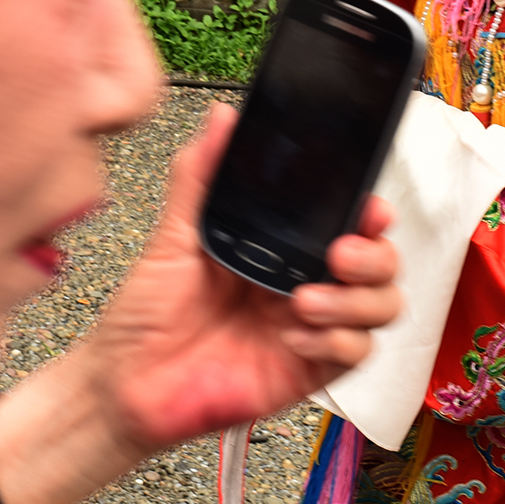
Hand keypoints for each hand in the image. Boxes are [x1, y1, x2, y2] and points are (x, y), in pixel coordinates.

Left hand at [78, 103, 398, 452]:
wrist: (124, 383)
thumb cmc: (146, 313)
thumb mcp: (172, 236)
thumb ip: (199, 176)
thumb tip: (220, 119)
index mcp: (279, 247)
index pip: (347, 222)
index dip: (370, 213)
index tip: (368, 206)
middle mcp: (303, 284)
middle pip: (380, 264)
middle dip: (375, 255)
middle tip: (339, 254)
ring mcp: (310, 328)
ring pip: (380, 308)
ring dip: (357, 301)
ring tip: (305, 301)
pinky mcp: (307, 370)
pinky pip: (353, 355)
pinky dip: (335, 341)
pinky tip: (293, 338)